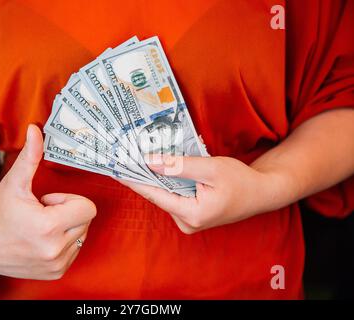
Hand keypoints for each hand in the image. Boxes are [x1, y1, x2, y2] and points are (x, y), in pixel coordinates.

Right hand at [0, 125, 95, 279]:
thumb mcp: (14, 182)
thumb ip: (30, 156)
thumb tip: (36, 128)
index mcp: (47, 228)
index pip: (88, 208)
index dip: (68, 200)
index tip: (46, 201)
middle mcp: (55, 250)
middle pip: (86, 220)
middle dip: (67, 212)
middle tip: (41, 213)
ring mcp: (56, 264)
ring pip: (82, 234)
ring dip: (66, 227)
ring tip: (39, 227)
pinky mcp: (56, 273)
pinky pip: (76, 249)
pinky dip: (64, 241)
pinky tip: (41, 239)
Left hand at [118, 154, 275, 233]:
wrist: (261, 193)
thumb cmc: (241, 181)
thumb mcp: (211, 168)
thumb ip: (180, 166)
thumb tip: (151, 161)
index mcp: (192, 215)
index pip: (154, 195)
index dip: (134, 179)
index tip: (117, 168)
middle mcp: (187, 223)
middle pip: (159, 195)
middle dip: (146, 175)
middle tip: (129, 155)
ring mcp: (189, 221)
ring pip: (166, 195)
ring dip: (159, 177)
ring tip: (145, 157)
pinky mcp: (192, 215)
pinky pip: (174, 196)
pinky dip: (169, 182)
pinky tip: (164, 168)